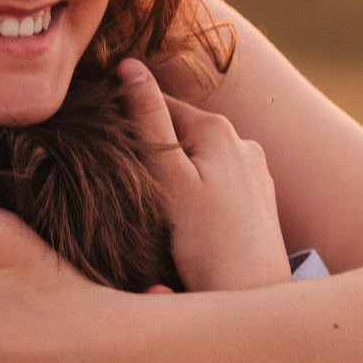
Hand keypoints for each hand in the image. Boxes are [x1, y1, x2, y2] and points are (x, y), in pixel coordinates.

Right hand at [116, 60, 290, 293]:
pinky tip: (186, 222)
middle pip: (180, 133)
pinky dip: (196, 194)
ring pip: (198, 160)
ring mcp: (255, 172)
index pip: (159, 104)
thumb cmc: (206, 245)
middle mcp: (243, 142)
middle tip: (125, 186)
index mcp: (219, 130)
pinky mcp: (260, 200)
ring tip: (155, 209)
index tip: (101, 148)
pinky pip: (216, 183)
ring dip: (174, 173)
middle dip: (153, 151)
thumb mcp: (168, 180)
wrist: (252, 297)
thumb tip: (129, 65)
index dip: (126, 120)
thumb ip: (148, 121)